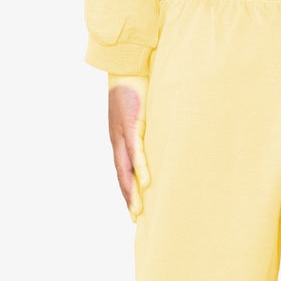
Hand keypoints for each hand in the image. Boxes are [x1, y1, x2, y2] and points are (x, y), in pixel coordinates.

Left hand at [108, 74, 150, 221]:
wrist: (125, 60)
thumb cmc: (135, 82)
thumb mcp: (142, 108)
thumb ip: (148, 123)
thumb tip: (162, 132)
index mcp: (120, 136)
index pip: (123, 168)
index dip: (127, 188)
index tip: (135, 205)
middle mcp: (118, 138)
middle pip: (122, 174)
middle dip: (128, 197)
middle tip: (135, 219)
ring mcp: (123, 132)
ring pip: (126, 168)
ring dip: (132, 191)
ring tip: (138, 211)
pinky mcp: (132, 123)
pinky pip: (137, 150)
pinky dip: (140, 168)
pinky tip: (146, 183)